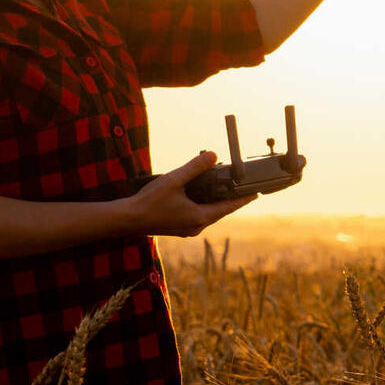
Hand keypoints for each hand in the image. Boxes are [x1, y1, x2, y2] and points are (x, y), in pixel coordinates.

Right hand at [128, 151, 257, 236]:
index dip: (243, 199)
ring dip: (214, 201)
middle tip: (240, 186)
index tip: (256, 193)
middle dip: (229, 198)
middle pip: (220, 211)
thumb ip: (195, 167)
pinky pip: (198, 215)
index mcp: (199, 218)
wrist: (128, 219)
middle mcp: (196, 226)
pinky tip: (198, 194)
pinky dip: (202, 205)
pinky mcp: (179, 228)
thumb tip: (213, 155)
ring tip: (221, 187)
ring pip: (208, 214)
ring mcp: (187, 229)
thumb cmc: (149, 202)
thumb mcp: (174, 180)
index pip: (229, 207)